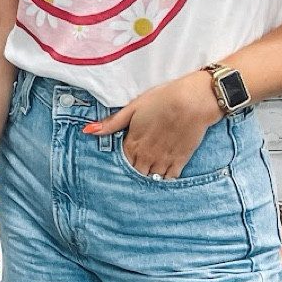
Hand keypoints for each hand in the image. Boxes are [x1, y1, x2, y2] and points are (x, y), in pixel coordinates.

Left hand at [85, 70, 219, 179]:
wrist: (192, 101)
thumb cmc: (163, 100)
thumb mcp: (134, 107)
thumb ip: (112, 123)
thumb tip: (88, 130)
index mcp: (133, 143)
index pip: (121, 163)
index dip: (119, 165)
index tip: (118, 166)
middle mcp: (146, 155)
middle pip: (134, 173)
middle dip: (132, 175)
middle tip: (131, 176)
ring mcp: (163, 160)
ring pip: (150, 179)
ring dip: (146, 179)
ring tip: (145, 179)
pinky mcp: (180, 161)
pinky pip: (169, 179)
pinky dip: (164, 181)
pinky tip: (161, 180)